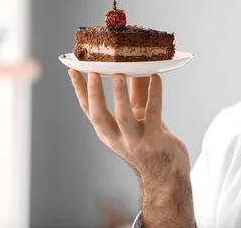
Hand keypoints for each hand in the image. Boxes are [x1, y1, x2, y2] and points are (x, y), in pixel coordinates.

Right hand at [68, 70, 190, 182]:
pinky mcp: (154, 139)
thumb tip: (134, 65)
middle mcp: (117, 138)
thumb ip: (135, 93)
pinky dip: (154, 94)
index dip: (80, 91)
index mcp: (108, 133)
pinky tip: (156, 78)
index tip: (73, 71)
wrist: (167, 174)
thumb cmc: (152, 141)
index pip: (89, 111)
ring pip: (123, 117)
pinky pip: (153, 113)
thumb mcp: (139, 117)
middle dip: (93, 94)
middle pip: (99, 116)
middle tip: (92, 72)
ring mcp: (135, 140)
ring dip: (119, 95)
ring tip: (118, 74)